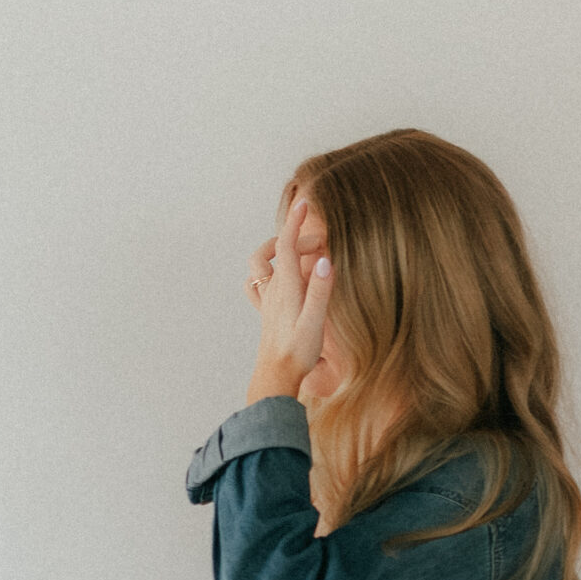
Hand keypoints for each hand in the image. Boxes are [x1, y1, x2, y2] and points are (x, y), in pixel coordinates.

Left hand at [245, 192, 333, 401]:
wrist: (276, 376)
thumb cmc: (298, 352)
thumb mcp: (315, 321)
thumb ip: (320, 289)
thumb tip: (323, 259)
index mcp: (286, 288)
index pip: (285, 245)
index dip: (294, 222)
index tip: (304, 204)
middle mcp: (273, 290)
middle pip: (278, 251)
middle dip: (298, 238)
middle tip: (323, 245)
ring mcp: (268, 300)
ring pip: (263, 264)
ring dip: (277, 250)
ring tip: (299, 252)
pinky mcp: (267, 311)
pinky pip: (257, 284)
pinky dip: (265, 272)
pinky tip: (279, 276)